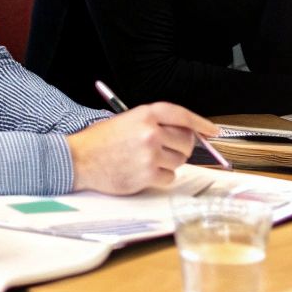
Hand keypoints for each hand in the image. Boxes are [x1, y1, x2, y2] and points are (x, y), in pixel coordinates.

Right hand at [69, 102, 217, 194]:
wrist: (79, 159)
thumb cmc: (101, 141)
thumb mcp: (128, 120)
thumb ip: (156, 124)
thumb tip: (186, 133)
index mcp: (146, 114)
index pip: (183, 116)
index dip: (201, 124)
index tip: (213, 131)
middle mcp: (151, 132)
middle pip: (186, 142)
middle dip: (181, 148)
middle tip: (167, 151)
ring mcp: (150, 154)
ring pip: (179, 161)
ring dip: (169, 164)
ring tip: (148, 161)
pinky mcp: (146, 175)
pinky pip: (169, 178)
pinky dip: (161, 178)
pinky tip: (143, 173)